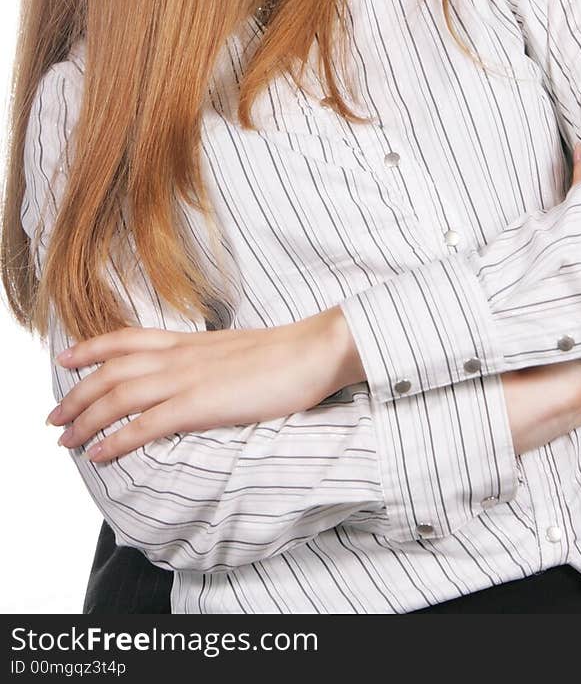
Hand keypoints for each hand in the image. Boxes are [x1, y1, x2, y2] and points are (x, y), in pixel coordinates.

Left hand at [45, 307, 355, 462]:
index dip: (92, 347)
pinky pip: (146, 424)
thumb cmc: (287, 354)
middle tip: (53, 416)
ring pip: (119, 395)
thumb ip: (211, 361)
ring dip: (85, 418)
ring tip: (65, 439)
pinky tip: (100, 454)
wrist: (314, 349)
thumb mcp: (238, 351)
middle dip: (76, 393)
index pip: (128, 338)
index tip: (65, 357)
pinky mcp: (200, 403)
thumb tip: (202, 376)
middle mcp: (182, 355)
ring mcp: (189, 378)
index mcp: (191, 341)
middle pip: (112, 369)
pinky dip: (116, 439)